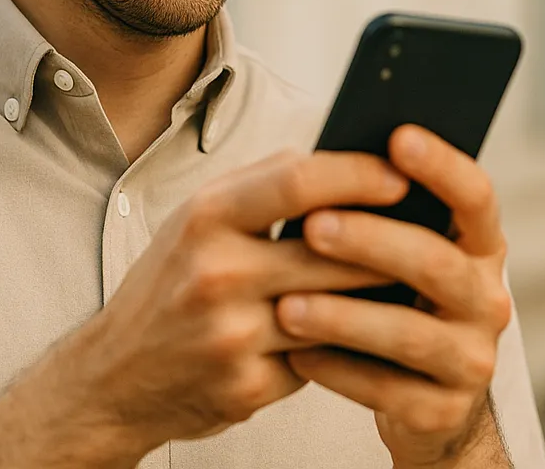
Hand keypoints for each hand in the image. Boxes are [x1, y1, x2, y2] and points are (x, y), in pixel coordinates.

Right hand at [0, 149, 409, 466]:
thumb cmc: (171, 282)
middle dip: (388, 242)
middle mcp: (215, 272)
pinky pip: (319, 359)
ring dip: (379, 296)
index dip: (359, 173)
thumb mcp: (199, 220)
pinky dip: (345, 344)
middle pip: (332, 250)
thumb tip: (351, 158)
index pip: (298, 180)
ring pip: (336, 308)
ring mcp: (231, 335)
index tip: (403, 172)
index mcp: (205, 217)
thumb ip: (266, 187)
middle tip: (432, 229)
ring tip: (415, 277)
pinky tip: (370, 332)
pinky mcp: (246, 387)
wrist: (112, 377)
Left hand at [275, 125, 513, 468]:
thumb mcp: (401, 256)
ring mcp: (471, 358)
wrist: (422, 403)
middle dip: (373, 241)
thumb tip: (329, 156)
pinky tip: (297, 354)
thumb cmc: (395, 303)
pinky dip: (337, 371)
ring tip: (286, 306)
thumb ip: (383, 215)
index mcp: (480, 246)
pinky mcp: (443, 411)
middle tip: (314, 226)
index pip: (477, 196)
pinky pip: (385, 390)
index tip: (398, 137)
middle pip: (438, 264)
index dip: (443, 166)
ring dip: (343, 316)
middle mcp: (488, 299)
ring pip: (408, 334)